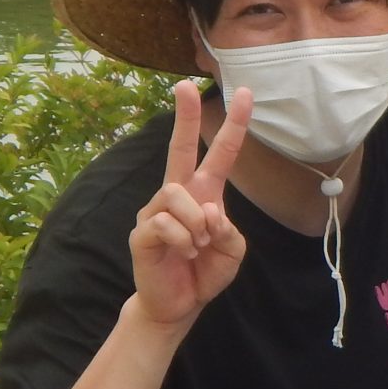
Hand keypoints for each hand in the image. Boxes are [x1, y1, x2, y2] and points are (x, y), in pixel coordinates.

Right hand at [127, 81, 251, 330]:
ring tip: (198, 246)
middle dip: (184, 116)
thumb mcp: (232, 251)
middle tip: (184, 85)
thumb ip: (229, 229)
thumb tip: (208, 211)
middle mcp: (178, 194)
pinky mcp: (142, 231)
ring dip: (198, 225)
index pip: (220, 153)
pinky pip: (167, 224)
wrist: (179, 303)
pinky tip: (182, 254)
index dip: (234, 124)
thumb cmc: (204, 270)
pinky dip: (184, 242)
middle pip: (180, 148)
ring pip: (179, 195)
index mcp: (205, 193)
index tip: (245, 93)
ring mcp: (156, 210)